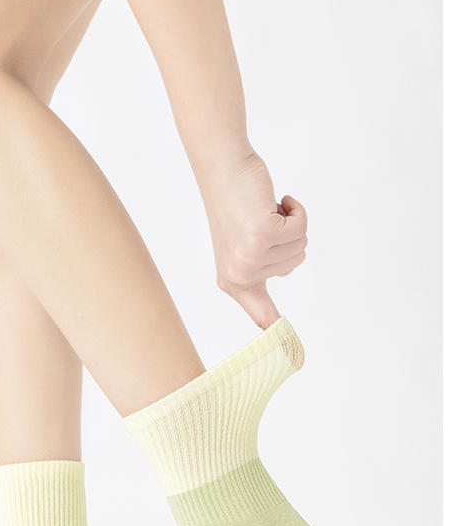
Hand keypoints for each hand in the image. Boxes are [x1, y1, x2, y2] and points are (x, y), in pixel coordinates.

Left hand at [201, 152, 307, 328]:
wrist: (224, 170)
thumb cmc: (236, 206)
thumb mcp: (242, 248)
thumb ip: (257, 277)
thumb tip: (269, 322)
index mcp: (234, 281)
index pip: (261, 315)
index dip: (278, 334)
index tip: (292, 355)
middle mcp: (239, 274)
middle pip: (297, 262)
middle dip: (288, 236)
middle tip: (260, 221)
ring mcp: (250, 255)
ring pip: (300, 243)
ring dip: (290, 221)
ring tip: (264, 210)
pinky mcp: (262, 234)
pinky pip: (300, 227)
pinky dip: (296, 209)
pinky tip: (276, 200)